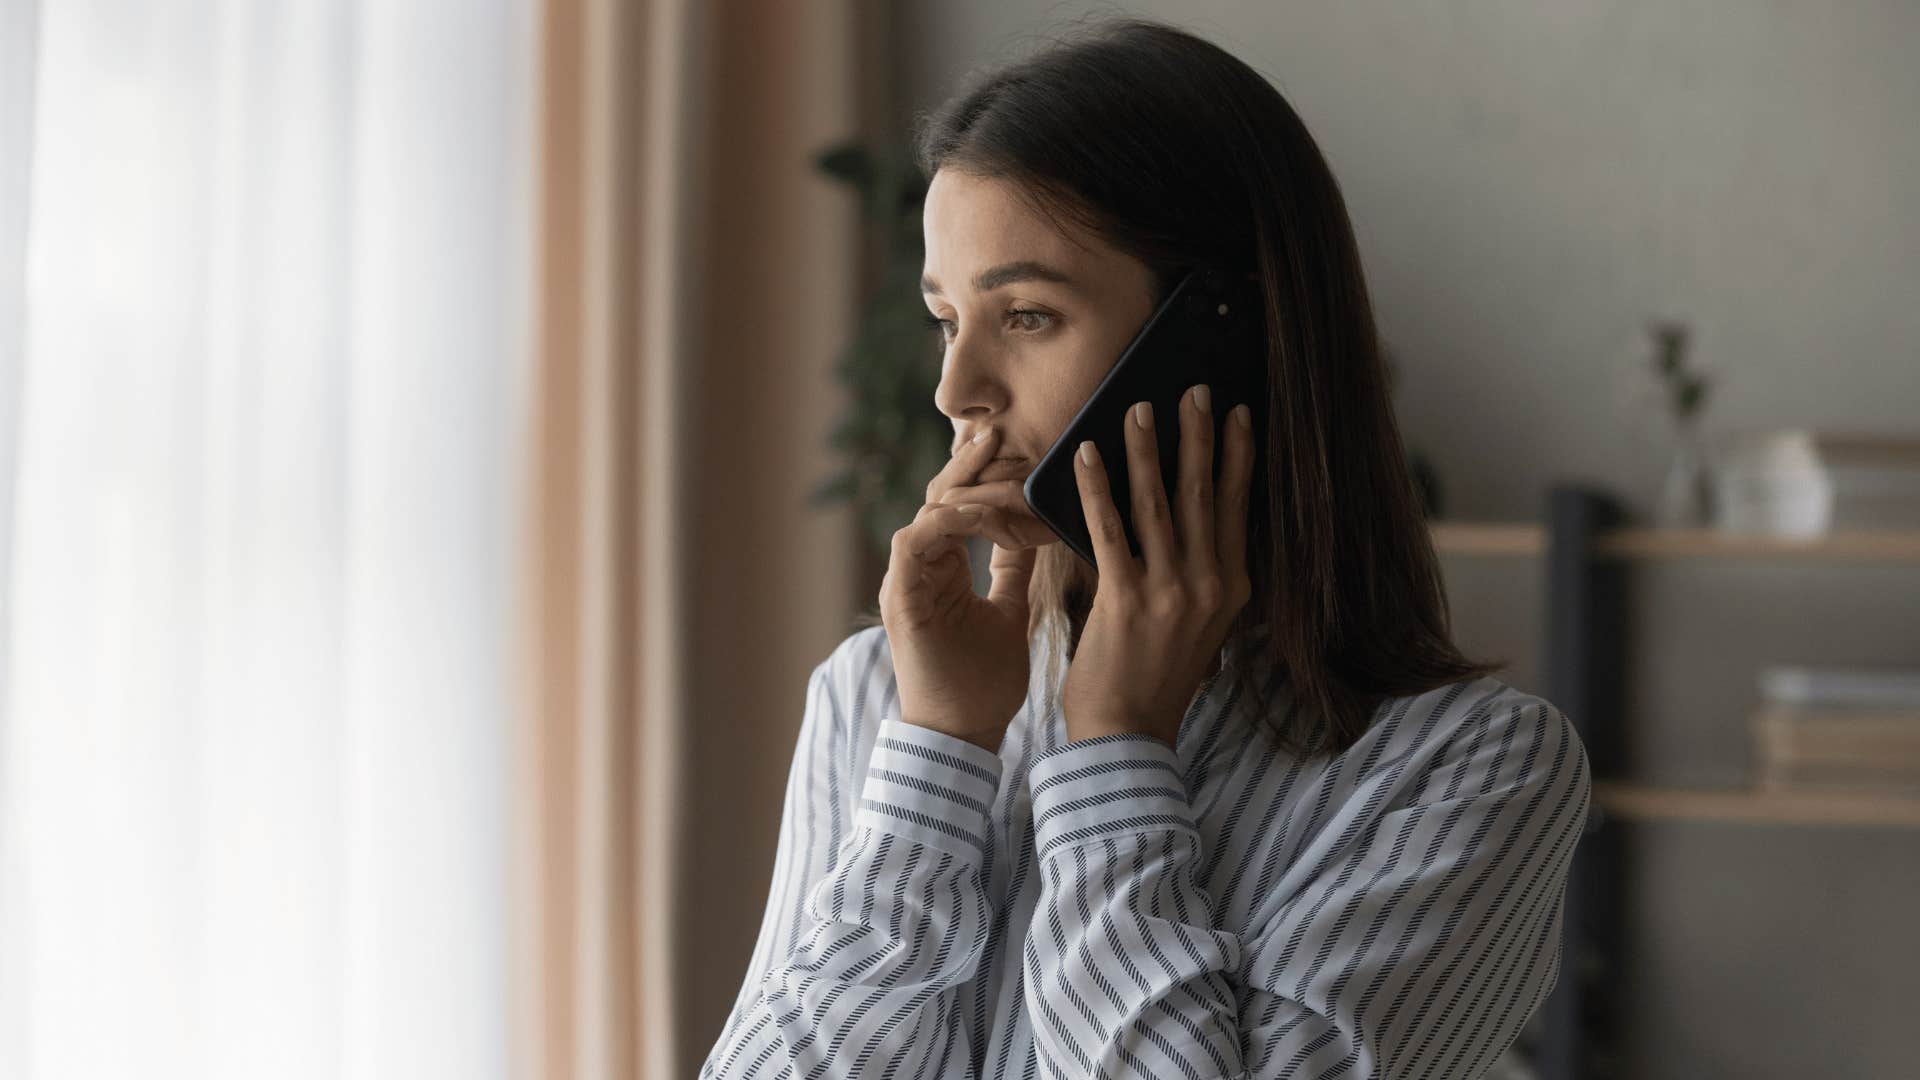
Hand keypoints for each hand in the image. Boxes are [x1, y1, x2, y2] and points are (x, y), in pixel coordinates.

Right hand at [880, 426, 1048, 751]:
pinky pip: (914, 541)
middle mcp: (919, 569)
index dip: (983, 475)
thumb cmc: (985, 683)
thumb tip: (1033, 531)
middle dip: (968, 463)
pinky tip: (978, 511)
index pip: (959, 505)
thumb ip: (1012, 570)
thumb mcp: (1010, 611)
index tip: (1016, 447)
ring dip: (962, 487)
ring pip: (926, 511)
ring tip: (996, 463)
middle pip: (938, 497)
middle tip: (997, 430)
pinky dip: (945, 522)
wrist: (963, 735)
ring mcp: (905, 581)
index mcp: (942, 568)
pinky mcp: (900, 598)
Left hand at [1060, 385, 1254, 745]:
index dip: (1239, 457)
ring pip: (1158, 503)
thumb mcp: (1198, 625)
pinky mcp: (1125, 599)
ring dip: (1147, 449)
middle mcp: (1209, 586)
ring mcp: (1170, 592)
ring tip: (1139, 408)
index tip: (1240, 414)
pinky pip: (1109, 529)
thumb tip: (1189, 518)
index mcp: (1231, 589)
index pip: (1238, 508)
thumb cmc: (1154, 677)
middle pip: (1204, 494)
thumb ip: (1199, 575)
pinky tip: (1086, 454)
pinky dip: (1097, 487)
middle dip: (1200, 436)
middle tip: (1195, 390)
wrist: (1127, 734)